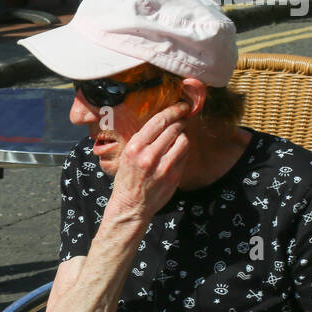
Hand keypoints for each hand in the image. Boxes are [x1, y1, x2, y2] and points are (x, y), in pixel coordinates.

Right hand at [106, 101, 191, 220]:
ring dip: (182, 137)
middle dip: (181, 121)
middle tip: (183, 118)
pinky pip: (185, 156)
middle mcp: (149, 155)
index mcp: (135, 147)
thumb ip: (143, 139)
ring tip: (177, 138)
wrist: (131, 205)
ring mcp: (164, 167)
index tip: (181, 106)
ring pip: (183, 141)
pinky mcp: (174, 176)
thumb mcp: (127, 155)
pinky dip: (183, 151)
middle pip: (174, 129)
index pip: (159, 122)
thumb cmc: (127, 178)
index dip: (173, 111)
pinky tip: (176, 152)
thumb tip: (162, 122)